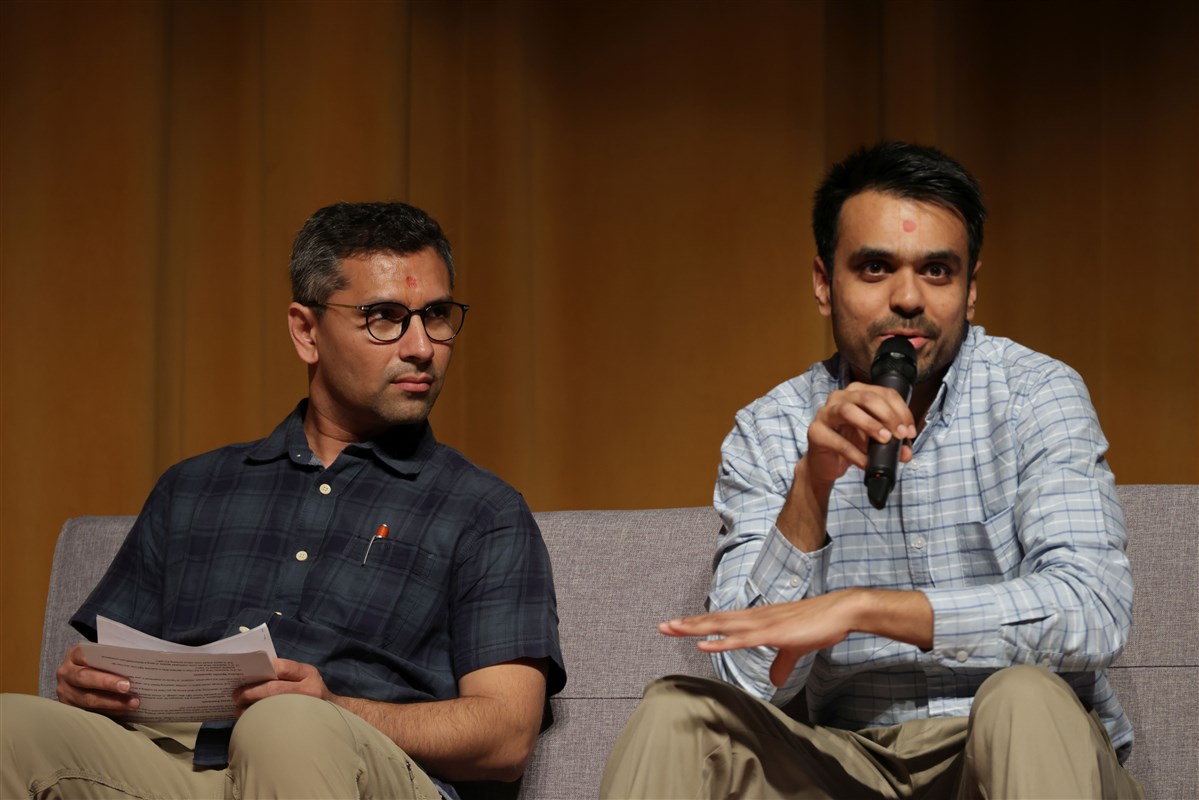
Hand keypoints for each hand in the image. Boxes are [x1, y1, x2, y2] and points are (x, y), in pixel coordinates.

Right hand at [55, 644, 139, 714]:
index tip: (122, 672)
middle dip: (108, 684)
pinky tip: (124, 710)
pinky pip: (90, 711)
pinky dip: (110, 711)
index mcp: (74, 655)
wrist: (83, 671)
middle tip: (128, 688)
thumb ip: (114, 654)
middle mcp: (66, 673)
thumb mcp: (103, 653)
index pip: (85, 657)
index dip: (102, 663)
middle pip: (84, 679)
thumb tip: (137, 659)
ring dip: (112, 703)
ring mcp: (65, 691)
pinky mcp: (69, 706)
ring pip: (87, 699)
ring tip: (132, 703)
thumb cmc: (99, 660)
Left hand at [232, 658, 333, 713]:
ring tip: (238, 709)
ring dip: (251, 708)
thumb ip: (287, 674)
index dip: (260, 670)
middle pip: (274, 689)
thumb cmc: (313, 693)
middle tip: (235, 696)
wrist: (336, 713)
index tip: (245, 674)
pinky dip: (259, 719)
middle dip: (251, 692)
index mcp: (308, 673)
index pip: (281, 666)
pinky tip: (250, 719)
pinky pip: (276, 720)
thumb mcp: (306, 677)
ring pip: (272, 706)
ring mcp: (307, 707)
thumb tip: (254, 674)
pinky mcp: (302, 724)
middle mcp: (310, 689)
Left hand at [660, 591, 859, 687]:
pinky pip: (740, 639)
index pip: (720, 621)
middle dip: (687, 624)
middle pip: (713, 620)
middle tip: (662, 626)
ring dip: (696, 628)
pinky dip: (720, 642)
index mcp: (756, 619)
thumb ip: (781, 663)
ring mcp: (761, 624)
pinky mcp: (771, 633)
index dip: (698, 623)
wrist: (839, 612)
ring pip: (721, 625)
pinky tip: (703, 644)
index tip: (676, 625)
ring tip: (673, 629)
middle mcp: (753, 618)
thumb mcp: (794, 649)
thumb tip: (774, 679)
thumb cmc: (816, 625)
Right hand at [805, 382, 915, 485]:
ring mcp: (825, 413)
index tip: (910, 431)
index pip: (884, 393)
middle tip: (900, 434)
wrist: (826, 463)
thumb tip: (906, 452)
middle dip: (888, 415)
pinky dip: (855, 453)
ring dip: (870, 424)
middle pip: (867, 397)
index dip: (901, 411)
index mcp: (856, 393)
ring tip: (884, 440)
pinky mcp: (816, 432)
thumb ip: (893, 444)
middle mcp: (839, 398)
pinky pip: (838, 441)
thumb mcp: (875, 441)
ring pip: (848, 410)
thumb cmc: (851, 444)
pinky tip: (866, 462)